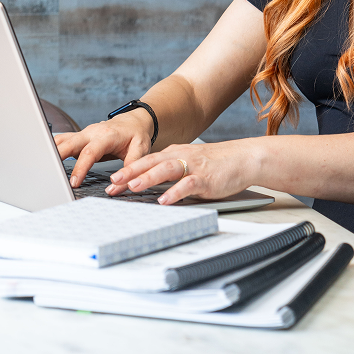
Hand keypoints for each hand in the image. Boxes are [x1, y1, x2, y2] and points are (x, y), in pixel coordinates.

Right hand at [54, 109, 152, 187]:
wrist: (134, 120)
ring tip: (40, 168)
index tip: (74, 182)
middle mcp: (92, 132)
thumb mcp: (141, 150)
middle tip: (48, 174)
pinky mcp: (79, 136)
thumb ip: (131, 168)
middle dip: (56, 156)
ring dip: (50, 151)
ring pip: (62, 140)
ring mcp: (83, 133)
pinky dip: (52, 149)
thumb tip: (116, 186)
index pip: (90, 152)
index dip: (80, 167)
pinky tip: (45, 160)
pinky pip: (62, 141)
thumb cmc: (137, 135)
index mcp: (106, 135)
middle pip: (69, 143)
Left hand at [105, 140, 257, 203]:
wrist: (243, 158)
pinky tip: (165, 200)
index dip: (127, 170)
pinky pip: (188, 184)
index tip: (111, 182)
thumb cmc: (215, 163)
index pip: (146, 161)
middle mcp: (181, 157)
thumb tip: (150, 186)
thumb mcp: (188, 164)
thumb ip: (171, 173)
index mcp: (174, 154)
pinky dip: (175, 192)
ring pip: (166, 169)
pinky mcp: (206, 178)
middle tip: (113, 183)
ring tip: (132, 187)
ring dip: (148, 178)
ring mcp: (193, 166)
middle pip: (151, 163)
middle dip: (130, 173)